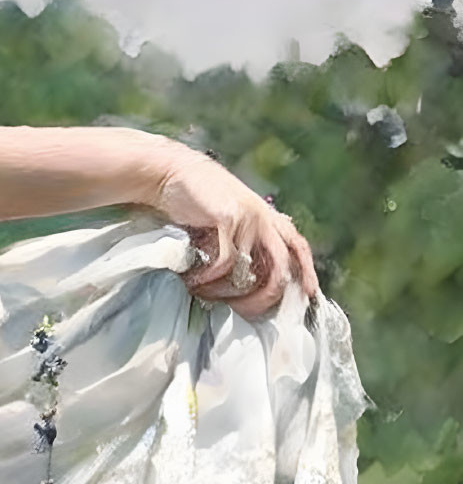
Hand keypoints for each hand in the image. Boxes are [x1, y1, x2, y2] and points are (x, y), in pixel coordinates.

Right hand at [151, 146, 318, 318]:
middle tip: (247, 310)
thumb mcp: (230, 217)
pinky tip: (195, 281)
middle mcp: (263, 218)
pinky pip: (224, 262)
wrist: (174, 173)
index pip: (298, 245)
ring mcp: (247, 218)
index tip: (309, 293)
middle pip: (281, 265)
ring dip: (227, 291)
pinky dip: (209, 278)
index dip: (307, 270)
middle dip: (268, 295)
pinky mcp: (228, 219)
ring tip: (209, 296)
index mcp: (267, 217)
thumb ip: (244, 238)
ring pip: (247, 270)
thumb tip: (248, 273)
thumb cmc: (198, 199)